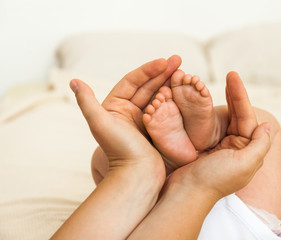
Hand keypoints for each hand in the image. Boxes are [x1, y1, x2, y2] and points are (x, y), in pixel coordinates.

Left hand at [70, 55, 180, 175]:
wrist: (137, 176)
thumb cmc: (119, 151)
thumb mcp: (100, 124)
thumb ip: (87, 102)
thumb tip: (74, 81)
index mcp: (115, 107)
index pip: (132, 81)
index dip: (148, 70)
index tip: (163, 61)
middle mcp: (128, 111)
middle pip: (147, 85)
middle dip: (162, 72)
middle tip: (178, 59)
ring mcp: (144, 119)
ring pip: (157, 95)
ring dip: (169, 82)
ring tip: (183, 71)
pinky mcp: (156, 127)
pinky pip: (165, 107)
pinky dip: (173, 97)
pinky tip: (183, 89)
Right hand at [168, 71, 270, 197]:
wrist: (187, 193)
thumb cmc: (215, 179)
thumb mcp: (245, 163)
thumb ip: (260, 145)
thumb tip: (267, 126)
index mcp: (248, 150)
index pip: (247, 117)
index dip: (240, 95)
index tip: (233, 76)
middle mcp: (236, 147)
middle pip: (237, 114)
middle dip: (234, 94)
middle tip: (230, 74)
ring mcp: (220, 147)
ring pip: (224, 118)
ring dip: (224, 101)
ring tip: (221, 84)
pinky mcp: (204, 148)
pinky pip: (209, 125)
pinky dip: (209, 112)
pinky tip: (205, 101)